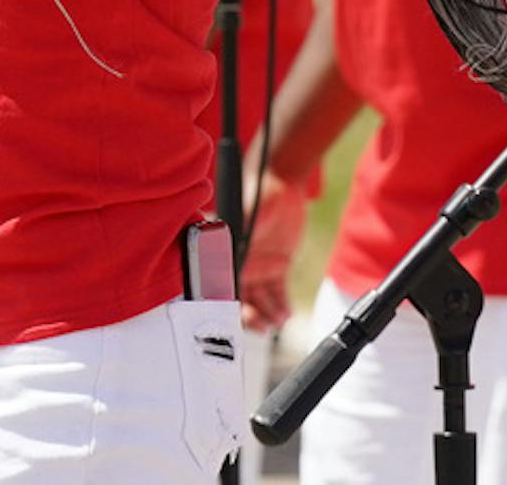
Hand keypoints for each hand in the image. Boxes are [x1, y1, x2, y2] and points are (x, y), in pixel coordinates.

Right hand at [238, 169, 308, 332]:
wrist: (284, 180)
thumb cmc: (257, 194)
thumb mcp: (244, 218)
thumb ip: (232, 237)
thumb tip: (223, 258)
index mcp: (223, 256)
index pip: (220, 290)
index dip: (226, 308)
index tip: (237, 319)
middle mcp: (238, 265)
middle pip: (239, 301)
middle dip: (248, 318)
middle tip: (261, 326)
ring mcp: (258, 267)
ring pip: (259, 302)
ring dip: (267, 314)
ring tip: (279, 319)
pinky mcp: (276, 266)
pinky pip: (276, 293)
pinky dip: (280, 306)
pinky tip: (286, 312)